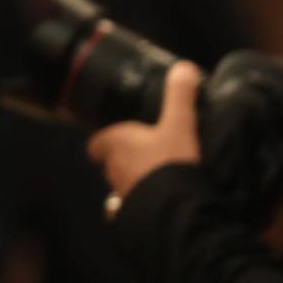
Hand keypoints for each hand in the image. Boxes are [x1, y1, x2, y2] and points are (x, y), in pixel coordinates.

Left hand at [87, 62, 202, 201]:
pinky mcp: (134, 214)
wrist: (176, 209)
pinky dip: (145, 200)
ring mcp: (122, 194)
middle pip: (110, 162)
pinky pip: (134, 206)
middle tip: (148, 153)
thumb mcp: (180, 124)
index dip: (104, 140)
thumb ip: (180, 95)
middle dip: (125, 158)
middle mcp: (113, 169)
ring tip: (160, 176)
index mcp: (117, 144)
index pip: (97, 142)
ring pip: (122, 183)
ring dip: (136, 179)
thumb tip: (184, 68)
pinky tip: (163, 198)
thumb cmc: (171, 162)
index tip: (115, 139)